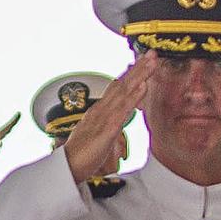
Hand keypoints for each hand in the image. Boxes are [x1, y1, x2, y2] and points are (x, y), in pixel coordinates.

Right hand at [64, 51, 156, 181]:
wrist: (68, 166)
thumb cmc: (83, 152)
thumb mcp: (100, 132)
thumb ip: (112, 120)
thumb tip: (123, 111)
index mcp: (101, 110)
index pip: (119, 88)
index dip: (132, 74)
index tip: (144, 61)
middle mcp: (102, 109)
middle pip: (123, 85)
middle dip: (139, 68)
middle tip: (152, 53)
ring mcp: (104, 117)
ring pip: (125, 92)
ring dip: (139, 76)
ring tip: (151, 62)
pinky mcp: (107, 130)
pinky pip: (122, 111)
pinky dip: (133, 97)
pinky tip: (142, 87)